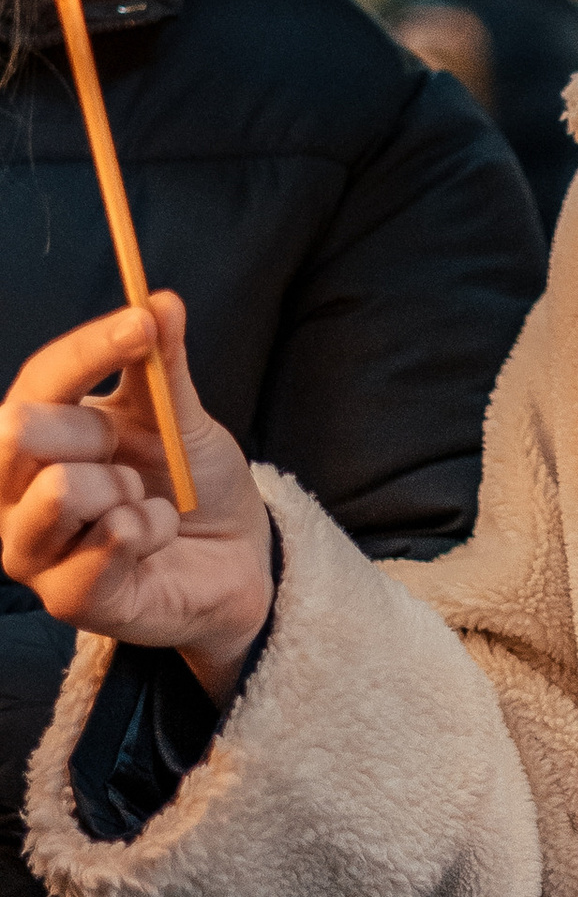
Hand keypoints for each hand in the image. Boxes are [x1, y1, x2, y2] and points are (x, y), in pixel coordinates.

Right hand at [0, 297, 270, 702]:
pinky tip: (155, 540)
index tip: (144, 323)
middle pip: (17, 431)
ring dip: (125, 491)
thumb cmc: (193, 485)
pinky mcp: (66, 598)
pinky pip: (109, 542)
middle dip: (94, 434)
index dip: (90, 347)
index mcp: (35, 437)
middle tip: (131, 459)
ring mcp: (31, 548)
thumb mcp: (181, 420)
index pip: (40, 379)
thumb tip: (160, 298)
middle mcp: (13, 491)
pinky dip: (151, 531)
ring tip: (143, 504)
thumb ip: (163, 364)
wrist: (236, 559)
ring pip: (61, 491)